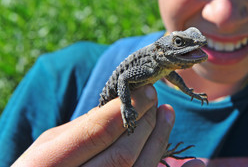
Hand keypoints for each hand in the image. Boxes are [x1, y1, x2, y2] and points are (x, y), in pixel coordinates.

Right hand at [13, 85, 204, 166]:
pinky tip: (197, 163)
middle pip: (122, 152)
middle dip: (144, 121)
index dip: (126, 108)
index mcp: (47, 165)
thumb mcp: (48, 147)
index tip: (146, 91)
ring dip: (159, 139)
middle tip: (155, 98)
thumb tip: (118, 108)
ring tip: (168, 113)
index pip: (96, 132)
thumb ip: (79, 130)